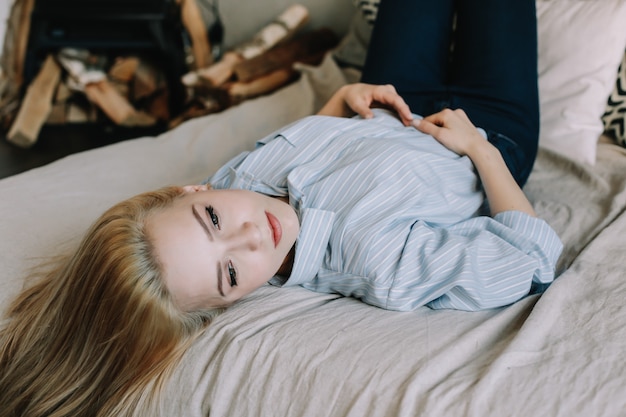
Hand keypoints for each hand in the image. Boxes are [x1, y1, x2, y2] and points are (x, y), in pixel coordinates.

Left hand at [318, 83, 413, 125]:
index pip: (395, 99)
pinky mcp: (390, 103)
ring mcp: (391, 97)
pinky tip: (405, 125)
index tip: (409, 118)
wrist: (353, 94)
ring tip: (410, 128)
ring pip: (400, 107)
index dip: (403, 109)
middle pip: (400, 104)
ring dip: (405, 117)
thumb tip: (370, 118)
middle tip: (412, 126)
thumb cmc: (354, 97)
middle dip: (407, 114)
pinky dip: (401, 117)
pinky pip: (398, 110)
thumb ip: (363, 110)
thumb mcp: (356, 103)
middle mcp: (389, 92)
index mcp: (381, 91)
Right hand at [417, 108, 535, 216]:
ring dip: (442, 131)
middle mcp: (454, 111)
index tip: (422, 138)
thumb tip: (413, 122)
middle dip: (434, 130)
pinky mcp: (466, 123)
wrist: (479, 148)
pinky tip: (453, 139)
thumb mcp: (440, 135)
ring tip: (446, 141)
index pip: (428, 119)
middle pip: (437, 120)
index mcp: (446, 112)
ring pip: (445, 123)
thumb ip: (426, 128)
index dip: (424, 129)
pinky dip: (450, 131)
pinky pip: (453, 125)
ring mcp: (461, 116)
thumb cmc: (460, 142)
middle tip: (437, 141)